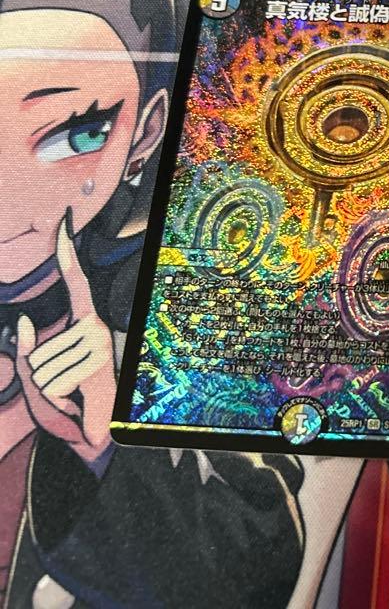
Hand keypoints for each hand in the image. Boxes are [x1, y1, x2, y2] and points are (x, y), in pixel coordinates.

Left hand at [15, 210, 115, 463]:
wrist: (93, 435)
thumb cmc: (66, 405)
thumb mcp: (38, 381)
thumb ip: (28, 351)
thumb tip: (24, 320)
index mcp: (83, 324)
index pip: (74, 283)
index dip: (66, 253)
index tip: (65, 220)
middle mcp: (94, 328)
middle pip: (34, 348)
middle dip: (36, 376)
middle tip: (62, 389)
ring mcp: (97, 345)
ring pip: (38, 365)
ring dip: (44, 389)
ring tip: (68, 395)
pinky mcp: (96, 364)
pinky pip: (48, 380)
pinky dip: (51, 398)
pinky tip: (74, 400)